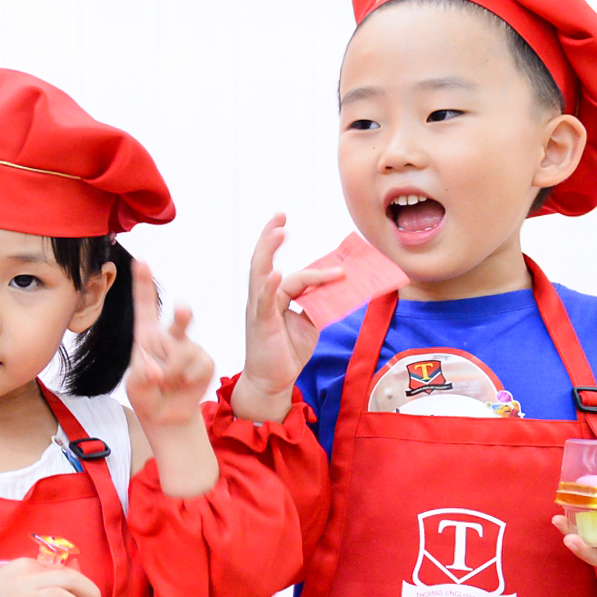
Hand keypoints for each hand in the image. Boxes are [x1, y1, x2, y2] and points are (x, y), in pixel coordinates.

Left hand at [124, 258, 215, 429]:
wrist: (166, 415)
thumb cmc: (146, 394)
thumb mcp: (135, 386)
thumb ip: (141, 376)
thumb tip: (157, 371)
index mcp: (147, 335)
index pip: (145, 306)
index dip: (143, 284)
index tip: (140, 262)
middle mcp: (170, 336)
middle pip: (179, 319)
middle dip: (182, 315)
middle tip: (182, 308)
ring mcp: (190, 346)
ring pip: (184, 354)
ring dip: (172, 373)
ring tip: (166, 383)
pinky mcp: (205, 361)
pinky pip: (198, 368)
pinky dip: (188, 380)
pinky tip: (182, 385)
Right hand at [232, 215, 336, 421]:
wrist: (272, 381)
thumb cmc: (286, 353)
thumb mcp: (310, 323)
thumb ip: (319, 303)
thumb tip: (337, 285)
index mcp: (273, 297)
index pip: (291, 273)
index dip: (310, 265)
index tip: (319, 250)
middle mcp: (262, 299)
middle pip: (262, 261)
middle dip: (269, 236)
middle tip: (279, 215)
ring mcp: (258, 309)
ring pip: (260, 274)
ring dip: (267, 251)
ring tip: (276, 231)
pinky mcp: (259, 323)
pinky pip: (263, 301)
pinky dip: (268, 285)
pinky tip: (274, 272)